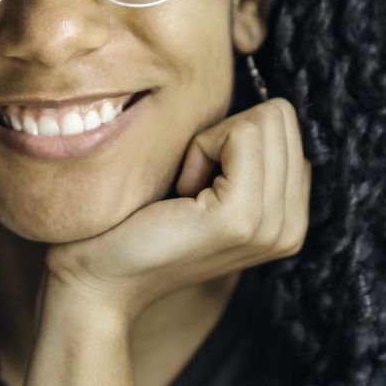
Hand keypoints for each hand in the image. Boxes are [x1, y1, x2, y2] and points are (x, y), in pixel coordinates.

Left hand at [42, 97, 310, 321]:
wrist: (95, 281)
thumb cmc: (133, 226)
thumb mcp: (204, 187)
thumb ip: (243, 158)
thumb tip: (260, 105)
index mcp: (289, 218)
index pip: (287, 128)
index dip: (231, 138)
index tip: (194, 181)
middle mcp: (291, 227)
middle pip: (280, 118)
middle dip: (224, 135)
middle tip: (186, 184)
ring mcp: (271, 225)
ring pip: (265, 120)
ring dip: (210, 143)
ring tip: (183, 192)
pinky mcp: (241, 217)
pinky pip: (241, 133)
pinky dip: (201, 147)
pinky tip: (179, 191)